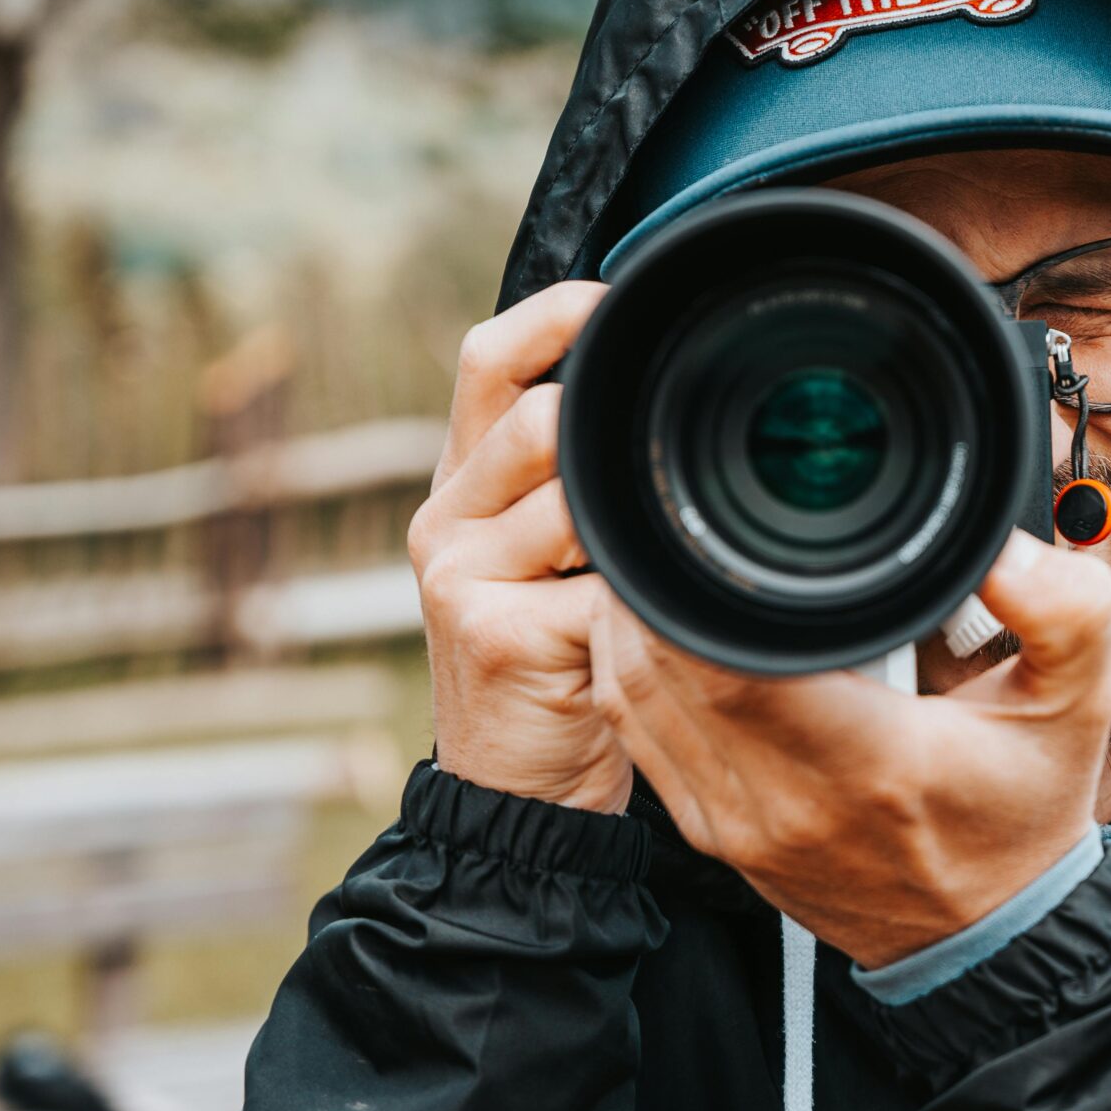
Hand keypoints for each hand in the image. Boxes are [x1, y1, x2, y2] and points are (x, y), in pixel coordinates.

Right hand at [406, 281, 632, 812]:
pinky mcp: (491, 630)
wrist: (516, 797)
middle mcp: (444, 516)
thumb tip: (666, 399)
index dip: (561, 314)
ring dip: (633, 538)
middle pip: (540, 418)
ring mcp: (456, 573)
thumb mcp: (559, 560)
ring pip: (575, 497)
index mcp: (462, 481)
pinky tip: (641, 635)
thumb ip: (582, 483)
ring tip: (646, 584)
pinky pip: (598, 582)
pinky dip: (639, 605)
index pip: (490, 353)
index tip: (629, 313)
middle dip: (615, 451)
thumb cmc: (559, 665)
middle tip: (656, 507)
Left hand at [589, 531, 1110, 968]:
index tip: (718, 524)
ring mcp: (738, 826)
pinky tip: (660, 623)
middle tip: (690, 516)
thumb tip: (1006, 547)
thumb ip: (1064, 610)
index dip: (706, 585)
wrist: (991, 933)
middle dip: (665, 585)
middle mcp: (786, 802)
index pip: (738, 667)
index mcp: (870, 764)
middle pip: (666, 670)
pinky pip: (638, 737)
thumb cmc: (1025, 811)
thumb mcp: (1079, 702)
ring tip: (674, 557)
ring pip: (634, 699)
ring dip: (634, 622)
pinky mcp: (715, 835)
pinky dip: (633, 671)